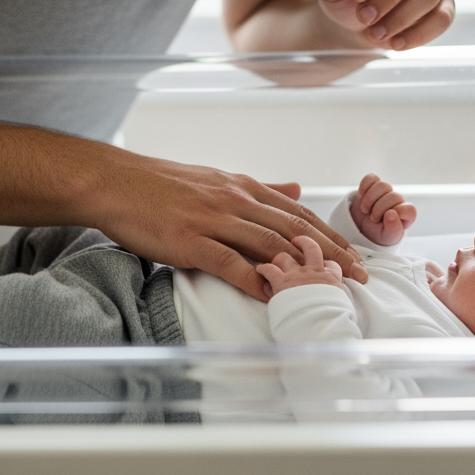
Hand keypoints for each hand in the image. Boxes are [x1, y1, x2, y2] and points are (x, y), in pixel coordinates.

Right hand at [93, 150, 367, 301]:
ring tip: (329, 289)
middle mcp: (235, 200)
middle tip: (359, 276)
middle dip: (331, 254)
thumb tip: (297, 188)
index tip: (357, 256)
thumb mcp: (217, 179)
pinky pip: (228, 261)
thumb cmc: (163, 185)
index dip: (332, 236)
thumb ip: (259, 188)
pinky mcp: (189, 239)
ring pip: (269, 244)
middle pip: (294, 229)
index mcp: (243, 187)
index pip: (299, 213)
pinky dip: (254, 279)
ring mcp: (212, 219)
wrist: (115, 182)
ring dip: (303, 268)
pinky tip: (273, 295)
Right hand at [350, 173, 416, 245]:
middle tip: (372, 219)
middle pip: (393, 196)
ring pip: (382, 185)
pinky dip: (364, 187)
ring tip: (366, 210)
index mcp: (406, 214)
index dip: (397, 213)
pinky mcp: (374, 184)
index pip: (409, 209)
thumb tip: (391, 213)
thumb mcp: (387, 237)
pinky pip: (371, 178)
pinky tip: (361, 196)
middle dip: (379, 209)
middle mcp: (398, 201)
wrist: (363, 228)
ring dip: (370, 199)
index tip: (385, 220)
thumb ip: (393, 229)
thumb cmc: (380, 233)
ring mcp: (386, 191)